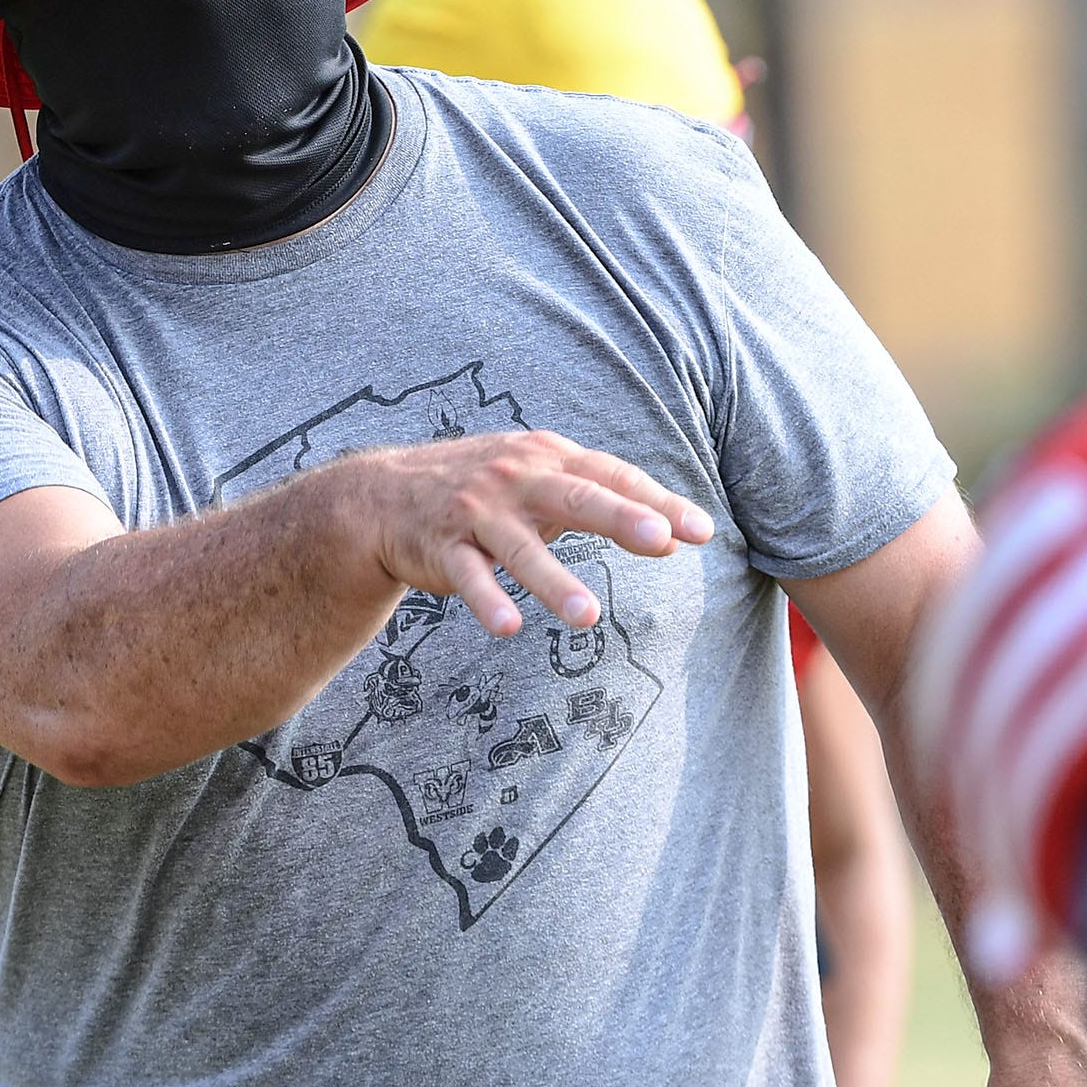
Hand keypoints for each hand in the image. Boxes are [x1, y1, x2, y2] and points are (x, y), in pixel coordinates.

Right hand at [357, 431, 714, 635]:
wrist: (386, 496)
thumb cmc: (487, 489)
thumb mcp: (540, 476)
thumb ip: (600, 494)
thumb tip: (672, 527)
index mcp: (549, 458)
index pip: (613, 477)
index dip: (657, 503)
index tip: (701, 531)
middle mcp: (517, 479)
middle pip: (576, 498)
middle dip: (620, 518)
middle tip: (661, 542)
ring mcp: (478, 513)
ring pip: (521, 549)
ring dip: (554, 582)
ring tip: (587, 618)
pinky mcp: (443, 547)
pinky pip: (469, 577)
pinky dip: (488, 600)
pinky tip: (508, 627)